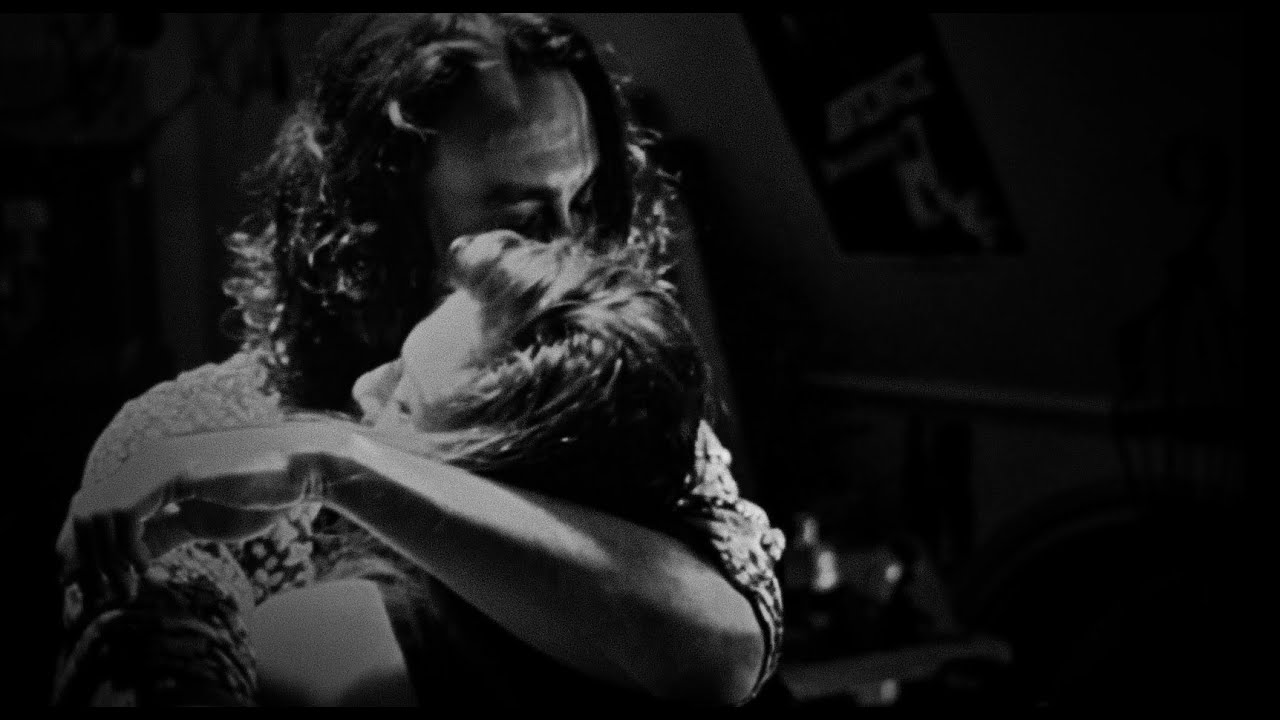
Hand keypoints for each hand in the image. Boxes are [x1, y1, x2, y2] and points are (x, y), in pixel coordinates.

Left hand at [56, 421, 358, 603]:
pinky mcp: (175, 472)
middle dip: (85, 561)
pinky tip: (148, 566)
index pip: (92, 511)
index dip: (83, 552)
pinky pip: (124, 515)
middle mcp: (144, 463)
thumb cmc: (261, 494)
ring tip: (130, 584)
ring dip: (104, 560)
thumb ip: (165, 532)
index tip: (96, 589)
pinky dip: (127, 548)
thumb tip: (134, 558)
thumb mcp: (202, 521)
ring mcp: (157, 464)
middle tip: (108, 594)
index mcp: (150, 473)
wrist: (301, 469)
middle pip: (81, 514)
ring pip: (94, 516)